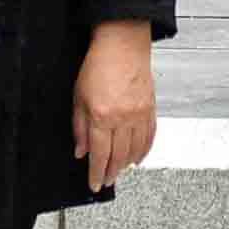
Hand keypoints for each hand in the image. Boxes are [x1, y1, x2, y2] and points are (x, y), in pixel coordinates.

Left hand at [73, 18, 157, 185]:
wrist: (123, 44)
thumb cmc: (99, 64)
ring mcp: (139, 115)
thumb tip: (80, 150)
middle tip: (105, 181)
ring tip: (119, 172)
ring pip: (134, 150)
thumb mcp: (78, 97)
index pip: (98, 154)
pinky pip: (149, 137)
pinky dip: (143, 150)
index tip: (94, 184)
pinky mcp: (150, 109)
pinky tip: (137, 157)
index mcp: (102, 116)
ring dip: (126, 165)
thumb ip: (78, 127)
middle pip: (117, 156)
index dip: (95, 173)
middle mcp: (122, 118)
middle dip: (110, 173)